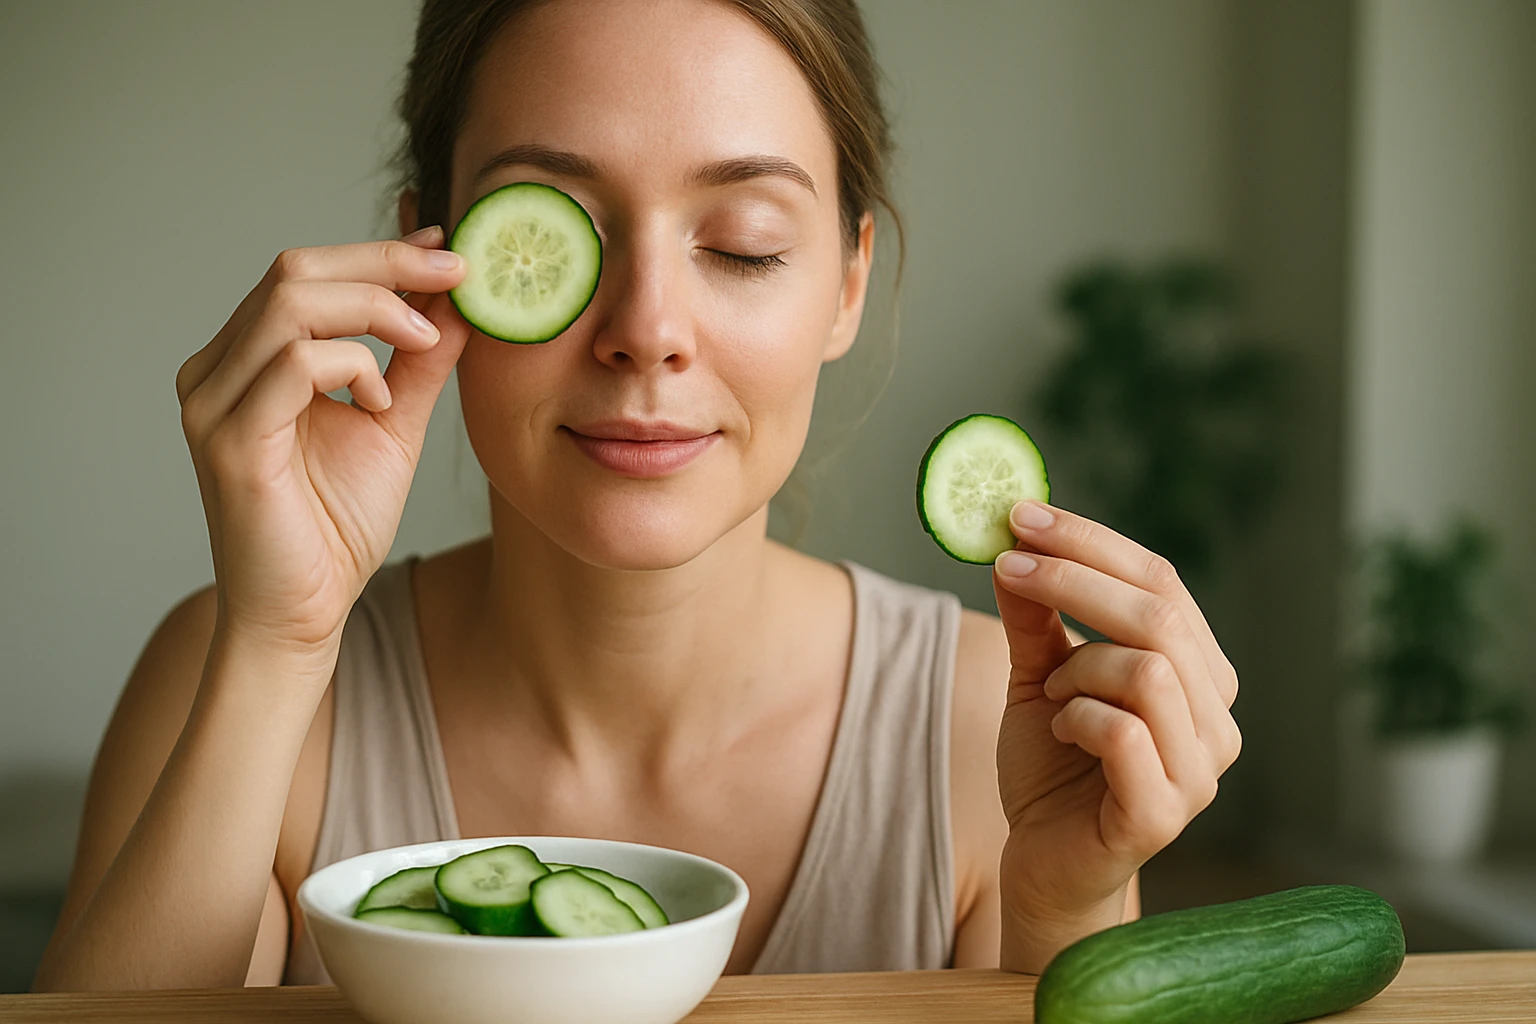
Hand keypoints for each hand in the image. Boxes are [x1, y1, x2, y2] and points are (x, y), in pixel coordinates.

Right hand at [175, 227, 468, 659]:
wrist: (301, 616)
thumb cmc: (336, 527)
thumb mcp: (396, 426)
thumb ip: (419, 363)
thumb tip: (456, 300)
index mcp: (247, 360)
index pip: (306, 274)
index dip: (380, 250)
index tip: (447, 247)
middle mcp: (217, 371)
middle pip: (295, 270)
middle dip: (385, 261)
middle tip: (456, 272)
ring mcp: (214, 403)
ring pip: (292, 304)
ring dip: (377, 309)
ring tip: (426, 342)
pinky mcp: (230, 441)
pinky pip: (292, 364)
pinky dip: (352, 366)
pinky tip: (384, 402)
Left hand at [990, 501, 1240, 969]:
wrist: (1043, 863)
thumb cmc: (1053, 768)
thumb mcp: (1038, 675)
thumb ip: (1037, 614)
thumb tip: (1013, 541)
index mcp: (1200, 673)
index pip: (1162, 581)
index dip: (1091, 540)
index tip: (1022, 513)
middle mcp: (1216, 719)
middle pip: (1160, 617)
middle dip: (1073, 577)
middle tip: (1006, 562)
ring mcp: (1200, 771)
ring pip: (1148, 671)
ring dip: (1078, 667)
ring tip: (1052, 693)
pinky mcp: (1163, 814)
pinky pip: (1124, 734)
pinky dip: (1077, 718)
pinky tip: (1060, 733)